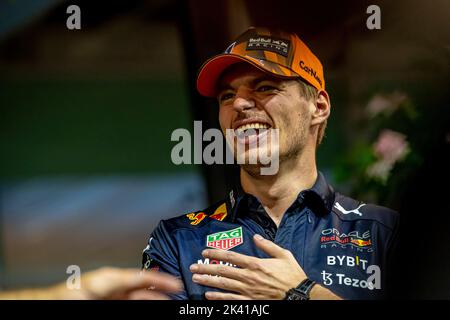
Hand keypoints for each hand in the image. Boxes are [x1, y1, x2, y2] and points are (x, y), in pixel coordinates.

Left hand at [66, 267, 182, 299]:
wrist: (48, 302)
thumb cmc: (66, 296)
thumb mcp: (99, 290)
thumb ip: (124, 290)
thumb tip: (144, 289)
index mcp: (111, 277)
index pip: (142, 276)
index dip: (161, 279)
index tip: (176, 283)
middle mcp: (112, 283)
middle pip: (143, 287)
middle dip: (160, 291)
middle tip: (176, 296)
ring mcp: (110, 292)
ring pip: (137, 294)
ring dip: (151, 297)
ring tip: (166, 301)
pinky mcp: (107, 299)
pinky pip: (129, 298)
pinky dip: (141, 300)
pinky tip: (148, 302)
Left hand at [189, 234, 305, 299]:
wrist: (300, 295)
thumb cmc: (292, 274)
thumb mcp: (283, 254)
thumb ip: (267, 245)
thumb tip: (255, 237)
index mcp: (255, 263)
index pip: (231, 256)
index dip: (216, 253)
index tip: (205, 251)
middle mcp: (249, 277)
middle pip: (223, 271)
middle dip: (206, 268)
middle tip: (192, 267)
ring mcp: (248, 290)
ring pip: (224, 285)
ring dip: (208, 282)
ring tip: (196, 279)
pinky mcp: (251, 301)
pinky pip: (232, 299)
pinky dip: (219, 298)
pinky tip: (209, 296)